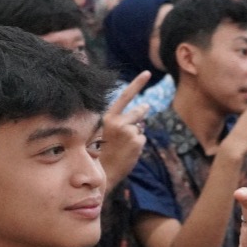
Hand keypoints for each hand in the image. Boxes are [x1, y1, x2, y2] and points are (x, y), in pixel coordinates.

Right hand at [98, 72, 150, 186]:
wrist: (101, 172)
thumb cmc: (99, 153)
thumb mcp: (101, 133)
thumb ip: (117, 122)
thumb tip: (139, 115)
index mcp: (106, 118)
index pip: (124, 96)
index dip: (137, 83)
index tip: (147, 73)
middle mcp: (118, 122)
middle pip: (138, 112)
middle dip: (142, 111)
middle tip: (145, 108)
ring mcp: (129, 131)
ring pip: (139, 129)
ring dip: (135, 136)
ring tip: (122, 147)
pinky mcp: (137, 141)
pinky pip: (142, 139)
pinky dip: (137, 145)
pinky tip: (127, 152)